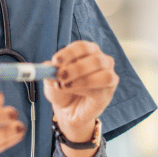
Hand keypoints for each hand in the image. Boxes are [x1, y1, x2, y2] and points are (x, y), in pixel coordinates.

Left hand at [43, 40, 119, 156]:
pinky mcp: (109, 90)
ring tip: (66, 86)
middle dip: (75, 68)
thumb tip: (48, 66)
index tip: (55, 61)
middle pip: (94, 58)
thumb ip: (50, 73)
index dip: (69, 53)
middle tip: (60, 76)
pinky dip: (87, 89)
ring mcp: (108, 74)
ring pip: (103, 72)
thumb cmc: (62, 90)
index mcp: (87, 51)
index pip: (82, 47)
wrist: (68, 110)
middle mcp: (101, 60)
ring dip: (82, 80)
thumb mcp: (51, 80)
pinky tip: (76, 92)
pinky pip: (103, 86)